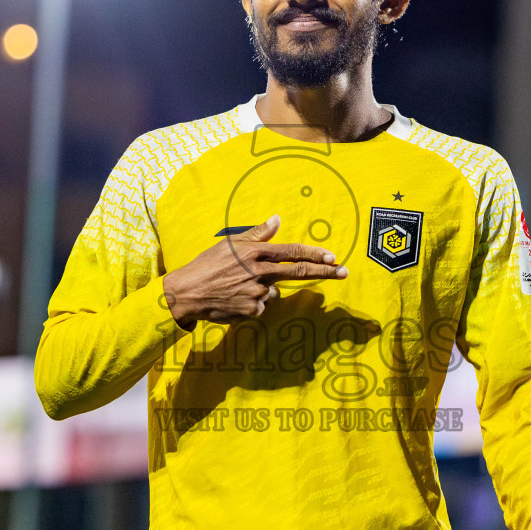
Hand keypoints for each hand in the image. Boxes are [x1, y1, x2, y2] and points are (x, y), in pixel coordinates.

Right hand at [161, 215, 346, 328]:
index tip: (333, 257)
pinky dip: (253, 302)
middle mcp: (260, 272)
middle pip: (298, 272)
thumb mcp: (231, 244)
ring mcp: (257, 293)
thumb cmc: (207, 265)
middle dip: (325, 272)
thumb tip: (277, 219)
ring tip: (239, 285)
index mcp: (255, 253)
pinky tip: (235, 298)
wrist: (187, 292)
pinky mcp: (251, 310)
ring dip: (265, 288)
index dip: (315, 254)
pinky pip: (261, 305)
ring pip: (274, 290)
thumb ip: (258, 234)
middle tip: (344, 272)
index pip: (292, 252)